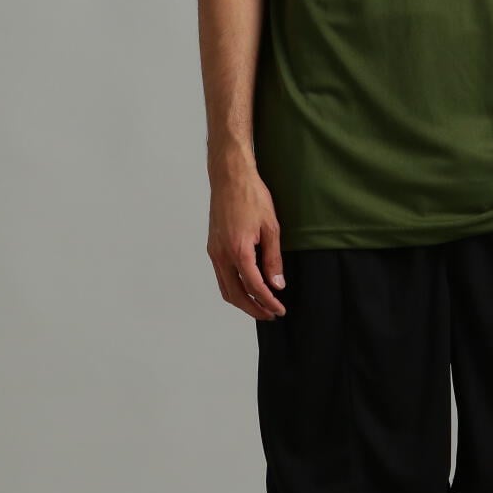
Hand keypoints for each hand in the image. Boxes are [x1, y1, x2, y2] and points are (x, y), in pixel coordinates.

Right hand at [207, 162, 286, 319]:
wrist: (230, 177)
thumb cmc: (251, 197)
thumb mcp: (271, 228)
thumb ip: (273, 259)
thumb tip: (277, 285)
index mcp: (238, 250)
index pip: (254, 286)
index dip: (268, 302)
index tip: (279, 310)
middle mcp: (222, 254)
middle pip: (235, 294)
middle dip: (253, 308)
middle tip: (270, 314)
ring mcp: (214, 252)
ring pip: (225, 288)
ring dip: (242, 301)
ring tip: (260, 306)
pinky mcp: (212, 247)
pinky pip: (221, 276)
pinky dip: (233, 288)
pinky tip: (246, 287)